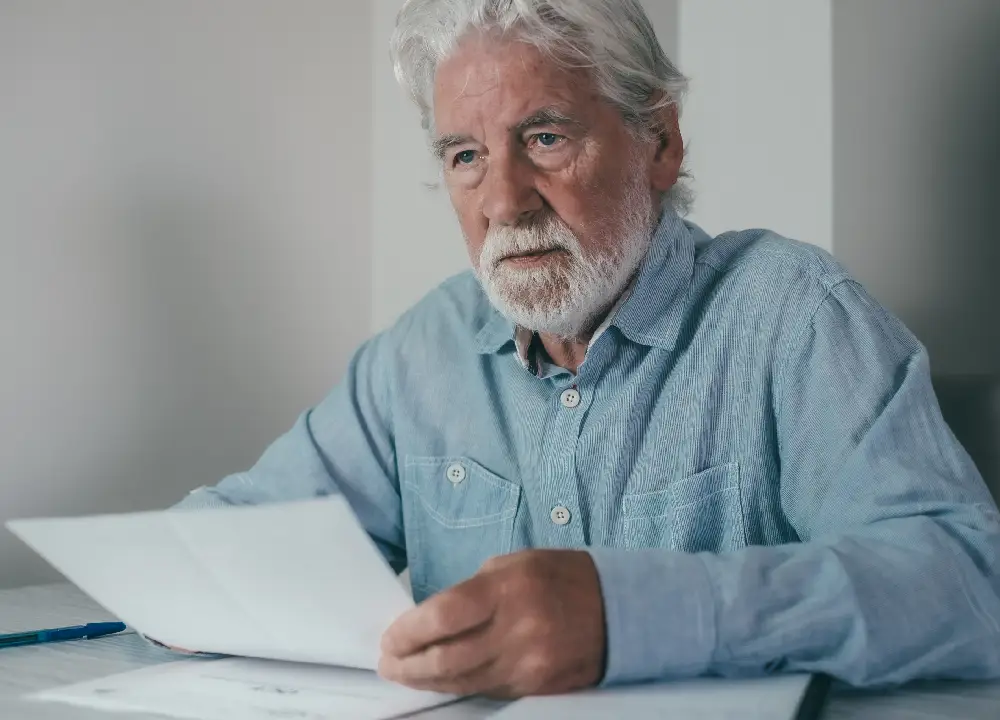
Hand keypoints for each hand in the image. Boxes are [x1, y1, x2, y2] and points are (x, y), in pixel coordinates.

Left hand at [378, 549, 605, 697]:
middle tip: (388, 663)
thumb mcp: (514, 564)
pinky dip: (460, 687)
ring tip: (407, 673)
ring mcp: (528, 666)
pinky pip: (488, 692)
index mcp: (508, 589)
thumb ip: (472, 590)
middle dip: (409, 665)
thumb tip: (431, 618)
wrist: (619, 610)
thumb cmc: (560, 577)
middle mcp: (517, 630)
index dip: (408, 632)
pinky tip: (443, 680)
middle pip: (446, 660)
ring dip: (428, 681)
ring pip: (463, 683)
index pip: (443, 616)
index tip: (389, 637)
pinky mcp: (537, 689)